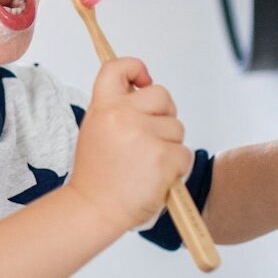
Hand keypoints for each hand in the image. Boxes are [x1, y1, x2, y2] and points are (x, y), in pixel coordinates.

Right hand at [67, 56, 191, 234]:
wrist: (94, 209)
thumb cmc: (97, 176)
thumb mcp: (96, 131)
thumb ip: (117, 111)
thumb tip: (144, 93)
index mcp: (103, 107)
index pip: (118, 68)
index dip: (136, 68)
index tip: (143, 81)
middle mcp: (122, 115)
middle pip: (162, 96)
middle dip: (164, 115)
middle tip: (150, 139)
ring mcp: (144, 135)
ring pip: (177, 128)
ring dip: (169, 146)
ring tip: (146, 166)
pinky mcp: (164, 157)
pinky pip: (184, 154)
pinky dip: (176, 168)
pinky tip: (155, 178)